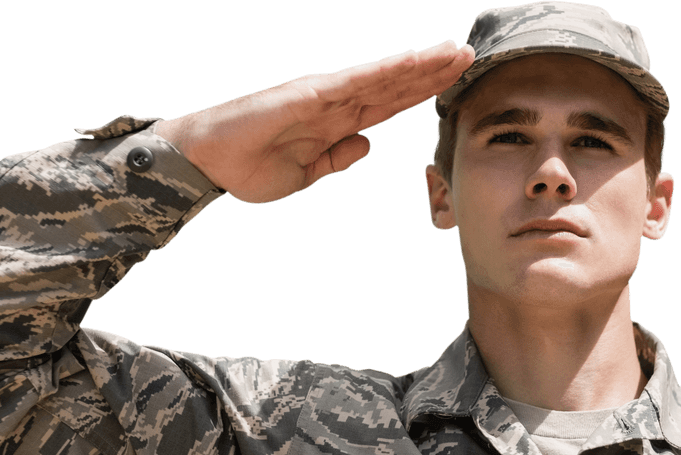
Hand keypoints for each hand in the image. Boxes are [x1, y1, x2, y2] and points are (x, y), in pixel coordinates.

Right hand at [155, 41, 473, 203]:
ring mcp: (325, 95)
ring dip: (420, 65)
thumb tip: (367, 146)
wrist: (211, 163)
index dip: (421, 93)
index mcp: (336, 124)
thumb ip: (337, 159)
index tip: (453, 84)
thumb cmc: (249, 166)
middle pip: (395, 85)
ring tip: (454, 53)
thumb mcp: (305, 174)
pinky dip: (387, 70)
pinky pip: (357, 80)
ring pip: (383, 76)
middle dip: (433, 73)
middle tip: (469, 56)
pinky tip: (413, 60)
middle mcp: (336, 103)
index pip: (389, 105)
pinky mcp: (311, 93)